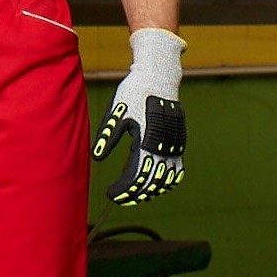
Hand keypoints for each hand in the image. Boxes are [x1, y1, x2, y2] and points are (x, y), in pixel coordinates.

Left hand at [92, 27, 185, 205]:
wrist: (158, 78)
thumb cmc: (133, 93)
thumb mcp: (116, 112)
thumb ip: (107, 136)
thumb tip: (97, 157)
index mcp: (144, 141)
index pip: (135, 176)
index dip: (122, 190)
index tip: (111, 194)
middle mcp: (162, 147)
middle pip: (150, 183)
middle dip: (134, 195)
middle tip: (119, 198)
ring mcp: (174, 146)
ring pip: (165, 180)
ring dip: (150, 191)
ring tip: (135, 195)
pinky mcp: (179, 143)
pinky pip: (176, 171)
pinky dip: (166, 182)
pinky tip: (154, 186)